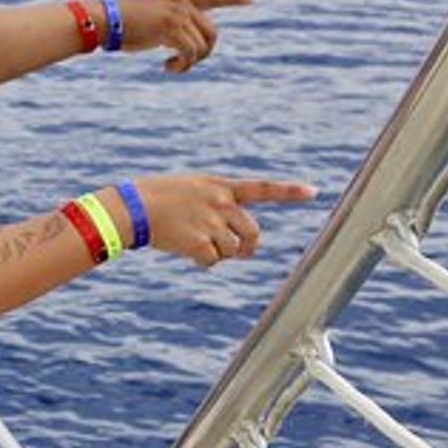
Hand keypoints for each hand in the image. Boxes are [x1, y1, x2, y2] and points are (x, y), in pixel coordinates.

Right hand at [112, 0, 253, 72]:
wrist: (103, 19)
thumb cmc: (119, 23)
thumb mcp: (150, 19)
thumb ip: (171, 26)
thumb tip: (185, 49)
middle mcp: (182, 3)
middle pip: (212, 33)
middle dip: (203, 53)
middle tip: (182, 64)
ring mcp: (178, 14)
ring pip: (202, 46)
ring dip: (189, 63)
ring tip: (171, 67)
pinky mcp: (171, 28)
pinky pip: (191, 53)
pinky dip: (183, 66)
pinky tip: (167, 67)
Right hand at [131, 174, 316, 266]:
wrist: (133, 207)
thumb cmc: (160, 197)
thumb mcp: (194, 189)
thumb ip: (219, 204)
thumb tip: (239, 244)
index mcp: (221, 186)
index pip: (262, 188)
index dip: (289, 191)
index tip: (314, 191)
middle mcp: (221, 203)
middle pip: (253, 232)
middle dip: (247, 246)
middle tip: (238, 252)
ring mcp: (211, 223)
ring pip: (233, 250)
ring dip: (219, 253)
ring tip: (195, 242)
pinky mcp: (199, 243)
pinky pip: (213, 261)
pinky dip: (202, 261)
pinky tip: (185, 248)